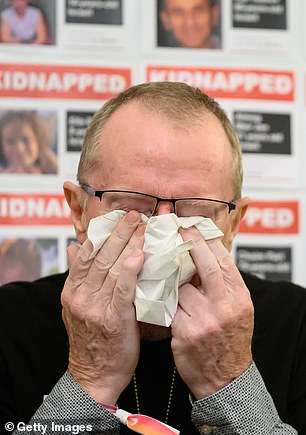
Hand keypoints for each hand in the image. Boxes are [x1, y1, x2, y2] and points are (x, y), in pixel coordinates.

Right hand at [61, 211, 144, 404]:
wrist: (94, 375)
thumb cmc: (93, 339)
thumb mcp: (76, 306)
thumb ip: (77, 276)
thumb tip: (74, 247)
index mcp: (72, 290)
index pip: (87, 253)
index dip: (103, 233)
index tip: (118, 218)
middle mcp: (81, 295)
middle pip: (100, 256)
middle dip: (119, 232)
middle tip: (135, 215)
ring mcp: (95, 306)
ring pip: (112, 268)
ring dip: (129, 244)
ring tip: (143, 228)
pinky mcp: (113, 318)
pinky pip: (122, 289)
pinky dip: (130, 270)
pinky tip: (139, 254)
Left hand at [171, 227, 253, 398]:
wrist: (226, 379)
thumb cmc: (230, 340)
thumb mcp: (238, 310)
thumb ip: (225, 285)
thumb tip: (206, 255)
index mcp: (240, 298)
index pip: (223, 261)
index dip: (206, 240)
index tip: (192, 226)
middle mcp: (225, 307)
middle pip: (205, 265)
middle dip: (190, 242)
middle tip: (176, 228)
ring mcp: (206, 320)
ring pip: (181, 286)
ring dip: (172, 277)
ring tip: (161, 265)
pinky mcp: (186, 332)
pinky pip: (169, 306)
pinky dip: (163, 298)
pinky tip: (155, 291)